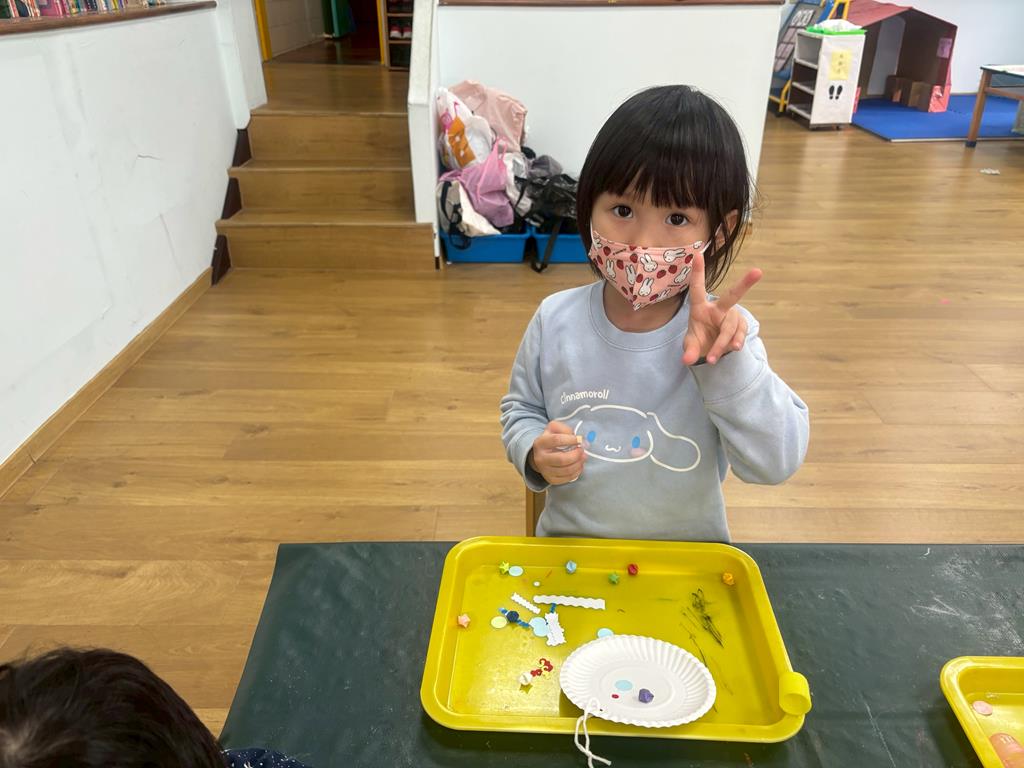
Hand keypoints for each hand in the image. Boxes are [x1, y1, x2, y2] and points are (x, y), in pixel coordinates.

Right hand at [528, 420, 585, 484]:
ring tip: (583, 457)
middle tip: (583, 450)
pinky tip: (578, 465)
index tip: (580, 439)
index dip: (571, 439)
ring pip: (566, 470)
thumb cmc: (551, 439)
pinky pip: (567, 478)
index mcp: (540, 443)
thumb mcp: (555, 428)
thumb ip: (566, 430)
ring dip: (579, 463)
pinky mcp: (551, 479)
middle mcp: (540, 458)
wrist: (540, 454)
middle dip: (576, 455)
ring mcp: (545, 470)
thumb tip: (580, 440)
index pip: (556, 440)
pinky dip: (577, 472)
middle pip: (562, 459)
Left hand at [682, 249, 761, 365]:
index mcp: (700, 307)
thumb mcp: (691, 345)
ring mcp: (731, 317)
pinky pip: (739, 334)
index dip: (697, 272)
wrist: (711, 349)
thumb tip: (687, 360)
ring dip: (722, 343)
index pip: (697, 288)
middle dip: (745, 284)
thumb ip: (689, 351)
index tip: (696, 254)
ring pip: (730, 327)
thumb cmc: (698, 339)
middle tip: (758, 271)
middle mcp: (718, 308)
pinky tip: (733, 349)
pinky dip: (735, 342)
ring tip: (713, 358)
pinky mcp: (740, 326)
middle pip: (732, 296)